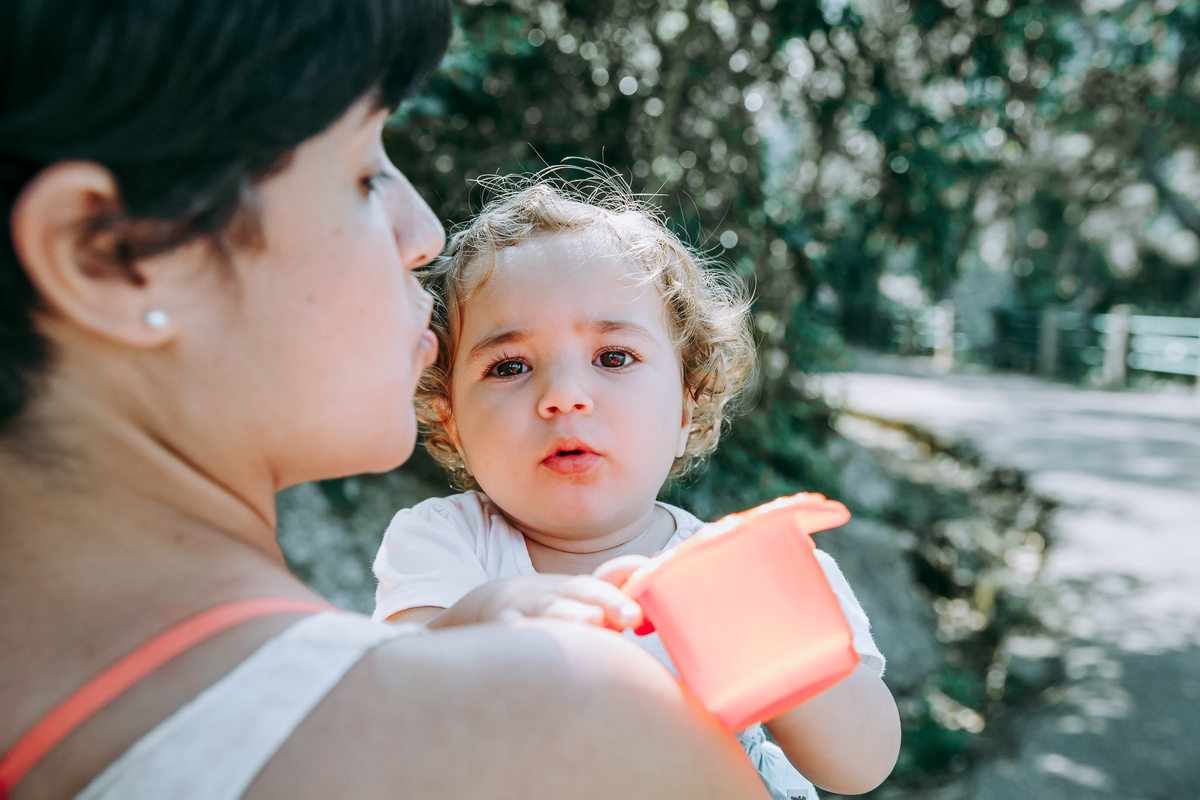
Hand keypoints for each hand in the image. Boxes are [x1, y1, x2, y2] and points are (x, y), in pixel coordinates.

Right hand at [432, 556, 650, 631]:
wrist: (487, 606)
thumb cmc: (551, 610)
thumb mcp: (583, 602)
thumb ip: (618, 606)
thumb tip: (658, 611)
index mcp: (582, 590)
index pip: (611, 574)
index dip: (632, 571)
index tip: (656, 567)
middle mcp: (557, 594)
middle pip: (585, 591)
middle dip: (611, 600)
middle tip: (634, 615)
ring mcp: (528, 609)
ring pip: (551, 611)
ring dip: (573, 616)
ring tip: (594, 623)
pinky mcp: (500, 629)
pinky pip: (509, 634)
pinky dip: (519, 638)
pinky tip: (532, 652)